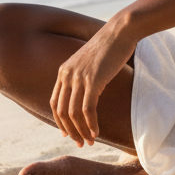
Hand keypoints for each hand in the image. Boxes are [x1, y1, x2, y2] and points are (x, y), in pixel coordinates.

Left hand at [50, 19, 135, 146]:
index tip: (68, 133)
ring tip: (90, 141)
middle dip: (70, 130)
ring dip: (81, 130)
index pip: (55, 102)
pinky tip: (96, 132)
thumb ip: (82, 75)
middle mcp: (67, 75)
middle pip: (62, 111)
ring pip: (73, 113)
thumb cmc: (109, 46)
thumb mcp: (89, 61)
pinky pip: (87, 109)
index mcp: (63, 71)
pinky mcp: (93, 81)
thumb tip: (86, 91)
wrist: (120, 32)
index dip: (60, 121)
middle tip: (81, 143)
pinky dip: (91, 124)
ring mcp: (79, 78)